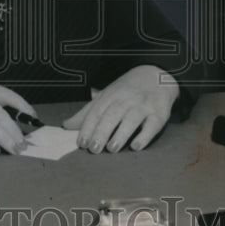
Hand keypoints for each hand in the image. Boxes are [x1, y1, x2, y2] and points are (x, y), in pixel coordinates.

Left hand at [62, 65, 177, 152]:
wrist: (156, 76)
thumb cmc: (126, 91)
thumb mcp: (105, 96)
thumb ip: (87, 113)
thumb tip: (66, 126)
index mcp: (110, 96)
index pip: (97, 111)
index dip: (88, 127)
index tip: (81, 143)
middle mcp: (126, 99)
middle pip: (112, 115)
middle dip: (102, 132)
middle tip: (94, 149)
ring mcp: (143, 105)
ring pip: (131, 119)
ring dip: (121, 134)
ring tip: (112, 149)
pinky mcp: (159, 113)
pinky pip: (152, 125)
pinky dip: (144, 136)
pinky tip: (136, 146)